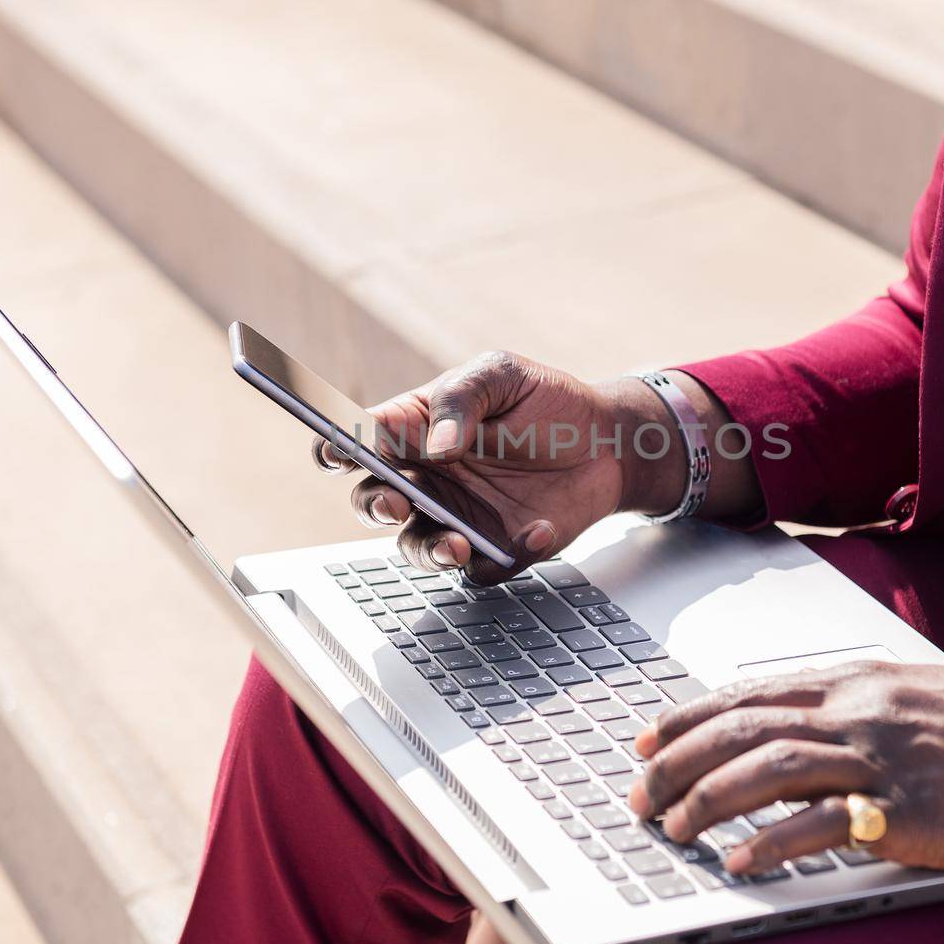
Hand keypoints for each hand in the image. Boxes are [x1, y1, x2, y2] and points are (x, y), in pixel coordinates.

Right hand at [320, 351, 663, 581]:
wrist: (607, 440)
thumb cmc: (545, 402)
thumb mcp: (502, 375)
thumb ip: (462, 397)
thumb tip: (436, 444)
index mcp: (413, 432)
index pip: (357, 442)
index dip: (335, 447)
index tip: (339, 451)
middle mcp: (426, 479)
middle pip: (373, 502)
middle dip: (375, 506)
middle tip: (397, 502)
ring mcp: (456, 518)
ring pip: (417, 547)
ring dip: (428, 550)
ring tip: (456, 542)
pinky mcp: (494, 549)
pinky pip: (483, 568)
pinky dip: (508, 556)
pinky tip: (537, 529)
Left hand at [628, 662, 943, 873]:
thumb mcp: (919, 697)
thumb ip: (856, 708)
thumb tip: (793, 733)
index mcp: (861, 680)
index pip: (751, 693)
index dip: (689, 717)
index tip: (647, 740)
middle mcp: (863, 709)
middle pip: (743, 726)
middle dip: (678, 760)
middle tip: (639, 792)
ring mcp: (886, 757)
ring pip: (769, 766)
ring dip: (708, 800)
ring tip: (673, 829)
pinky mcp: (913, 810)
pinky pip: (824, 824)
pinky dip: (772, 842)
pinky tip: (741, 860)